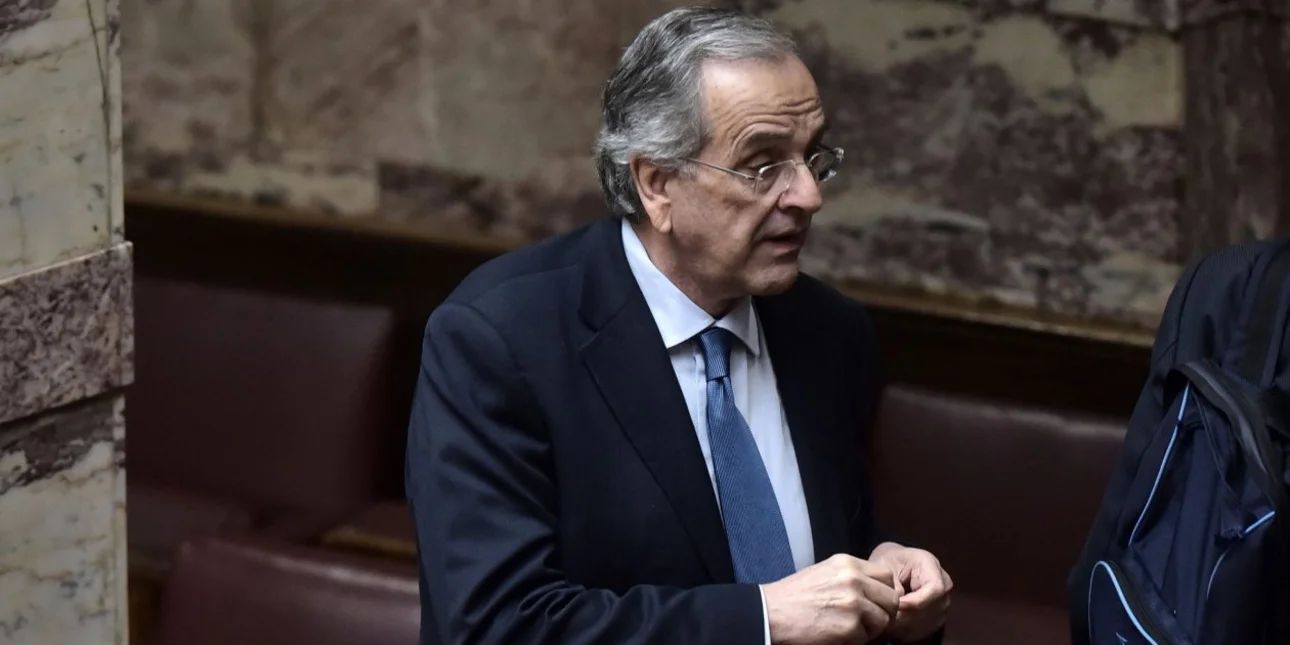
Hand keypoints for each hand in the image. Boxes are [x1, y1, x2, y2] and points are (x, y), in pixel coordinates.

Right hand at [762, 553, 900, 643]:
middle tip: (867, 622)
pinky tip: (837, 635)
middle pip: (891, 599)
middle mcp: (854, 580)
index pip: (886, 576)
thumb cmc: (793, 597)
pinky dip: (855, 641)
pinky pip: (867, 638)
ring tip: (849, 629)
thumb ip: (851, 577)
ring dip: (870, 629)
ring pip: (884, 620)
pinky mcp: (850, 627)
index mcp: (848, 564)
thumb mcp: (824, 573)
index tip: (875, 603)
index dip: (884, 592)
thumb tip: (875, 591)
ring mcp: (854, 603)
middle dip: (883, 613)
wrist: (771, 614)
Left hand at [868, 543, 952, 641]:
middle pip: (933, 608)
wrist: (893, 565)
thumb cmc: (888, 560)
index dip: (917, 601)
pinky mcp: (937, 616)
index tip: (897, 605)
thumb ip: (892, 582)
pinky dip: (908, 631)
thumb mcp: (884, 563)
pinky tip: (894, 625)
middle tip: (886, 617)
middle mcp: (944, 585)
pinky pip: (925, 630)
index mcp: (931, 565)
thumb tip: (898, 603)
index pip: (935, 588)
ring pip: (929, 622)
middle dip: (908, 616)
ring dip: (906, 625)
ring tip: (887, 620)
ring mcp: (942, 603)